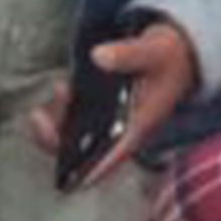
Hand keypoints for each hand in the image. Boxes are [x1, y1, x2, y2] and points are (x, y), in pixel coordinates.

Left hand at [25, 16, 201, 182]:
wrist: (178, 51)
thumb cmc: (168, 57)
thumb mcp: (155, 51)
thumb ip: (129, 54)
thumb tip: (99, 56)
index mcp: (137, 129)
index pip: (106, 161)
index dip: (81, 170)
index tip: (59, 163)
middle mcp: (120, 131)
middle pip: (81, 152)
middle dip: (56, 138)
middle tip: (43, 114)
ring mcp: (108, 121)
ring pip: (73, 135)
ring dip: (58, 119)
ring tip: (61, 87)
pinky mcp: (100, 108)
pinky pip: (73, 116)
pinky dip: (63, 106)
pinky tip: (63, 86)